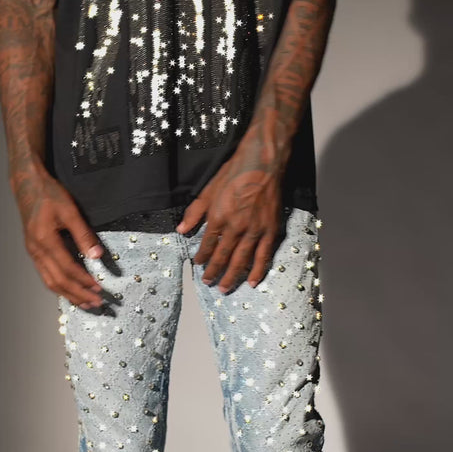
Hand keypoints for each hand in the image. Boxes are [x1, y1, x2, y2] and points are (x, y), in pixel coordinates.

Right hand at [11, 162, 104, 309]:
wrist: (27, 185)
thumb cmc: (48, 195)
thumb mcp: (70, 210)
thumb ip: (84, 235)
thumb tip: (98, 256)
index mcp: (45, 240)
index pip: (68, 268)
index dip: (84, 280)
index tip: (98, 288)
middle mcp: (36, 250)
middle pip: (58, 281)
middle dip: (78, 294)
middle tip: (96, 303)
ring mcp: (33, 253)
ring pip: (50, 282)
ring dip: (69, 295)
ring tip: (86, 303)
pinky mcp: (34, 252)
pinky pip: (46, 276)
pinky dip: (59, 287)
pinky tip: (70, 291)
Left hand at [176, 138, 284, 293]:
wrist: (263, 163)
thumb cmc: (235, 173)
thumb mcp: (209, 189)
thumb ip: (195, 212)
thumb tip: (181, 230)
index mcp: (219, 217)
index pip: (207, 244)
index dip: (201, 257)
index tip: (197, 264)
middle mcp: (236, 228)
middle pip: (222, 257)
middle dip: (214, 272)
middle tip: (208, 283)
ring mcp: (254, 231)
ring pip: (241, 260)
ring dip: (232, 277)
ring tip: (225, 289)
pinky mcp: (270, 231)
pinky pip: (263, 256)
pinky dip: (257, 271)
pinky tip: (252, 282)